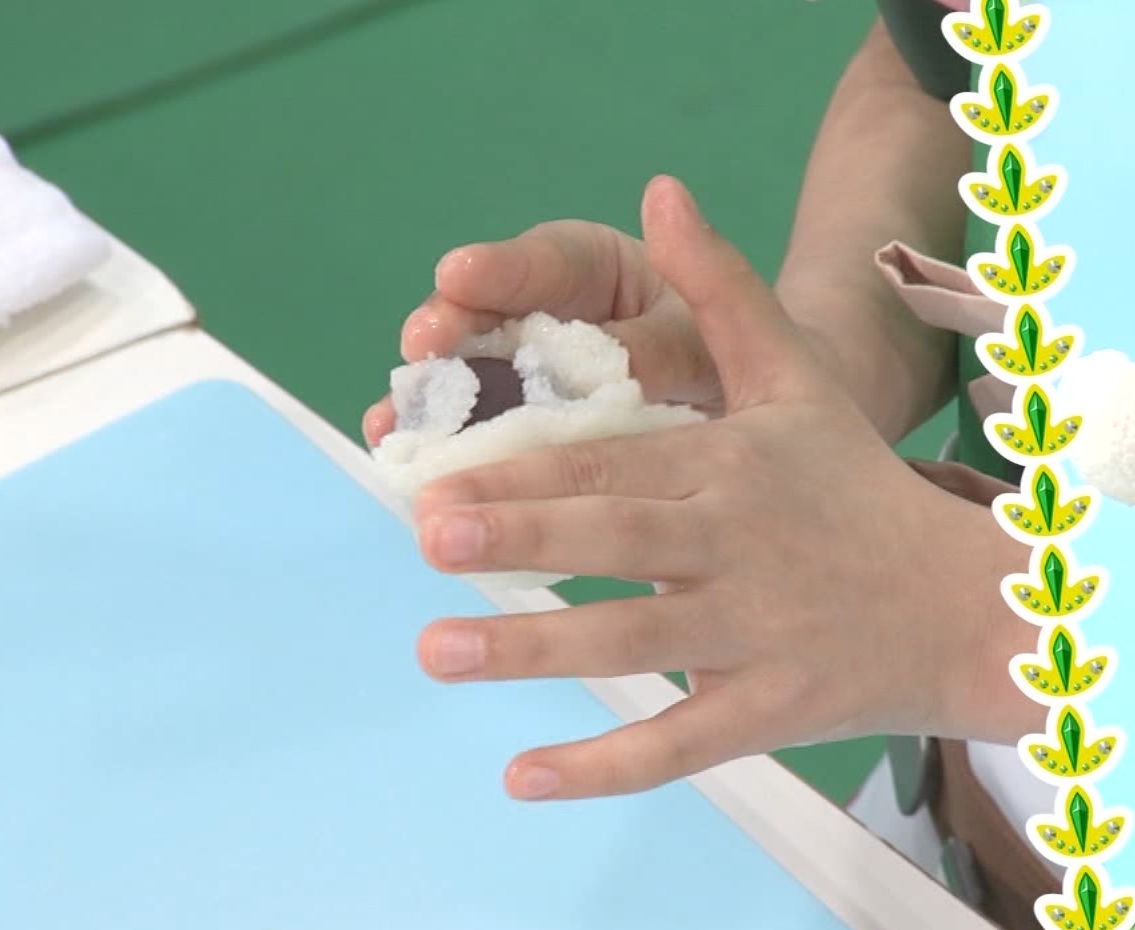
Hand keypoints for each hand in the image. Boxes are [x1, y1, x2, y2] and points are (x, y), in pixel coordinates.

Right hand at [363, 216, 721, 446]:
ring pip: (465, 373)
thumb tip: (609, 360)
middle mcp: (545, 311)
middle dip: (448, 329)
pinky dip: (442, 445)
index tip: (459, 273)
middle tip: (420, 348)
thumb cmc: (729, 369)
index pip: (546, 261)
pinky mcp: (512, 423)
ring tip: (390, 423)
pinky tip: (402, 463)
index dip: (500, 269)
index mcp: (598, 267)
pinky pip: (471, 428)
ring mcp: (522, 370)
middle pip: (485, 312)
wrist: (744, 428)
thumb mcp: (703, 351)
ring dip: (425, 398)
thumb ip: (656, 349)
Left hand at [408, 176, 1038, 799]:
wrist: (967, 606)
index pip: (620, 461)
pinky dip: (603, 767)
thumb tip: (661, 190)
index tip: (437, 475)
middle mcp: (743, 546)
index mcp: (736, 465)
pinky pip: (679, 745)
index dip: (528, 468)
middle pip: (619, 540)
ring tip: (435, 650)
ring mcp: (758, 634)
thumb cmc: (860, 489)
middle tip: (425, 539)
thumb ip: (726, 291)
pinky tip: (520, 776)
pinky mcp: (770, 713)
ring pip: (636, 642)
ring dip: (534, 650)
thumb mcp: (801, 380)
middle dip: (521, 538)